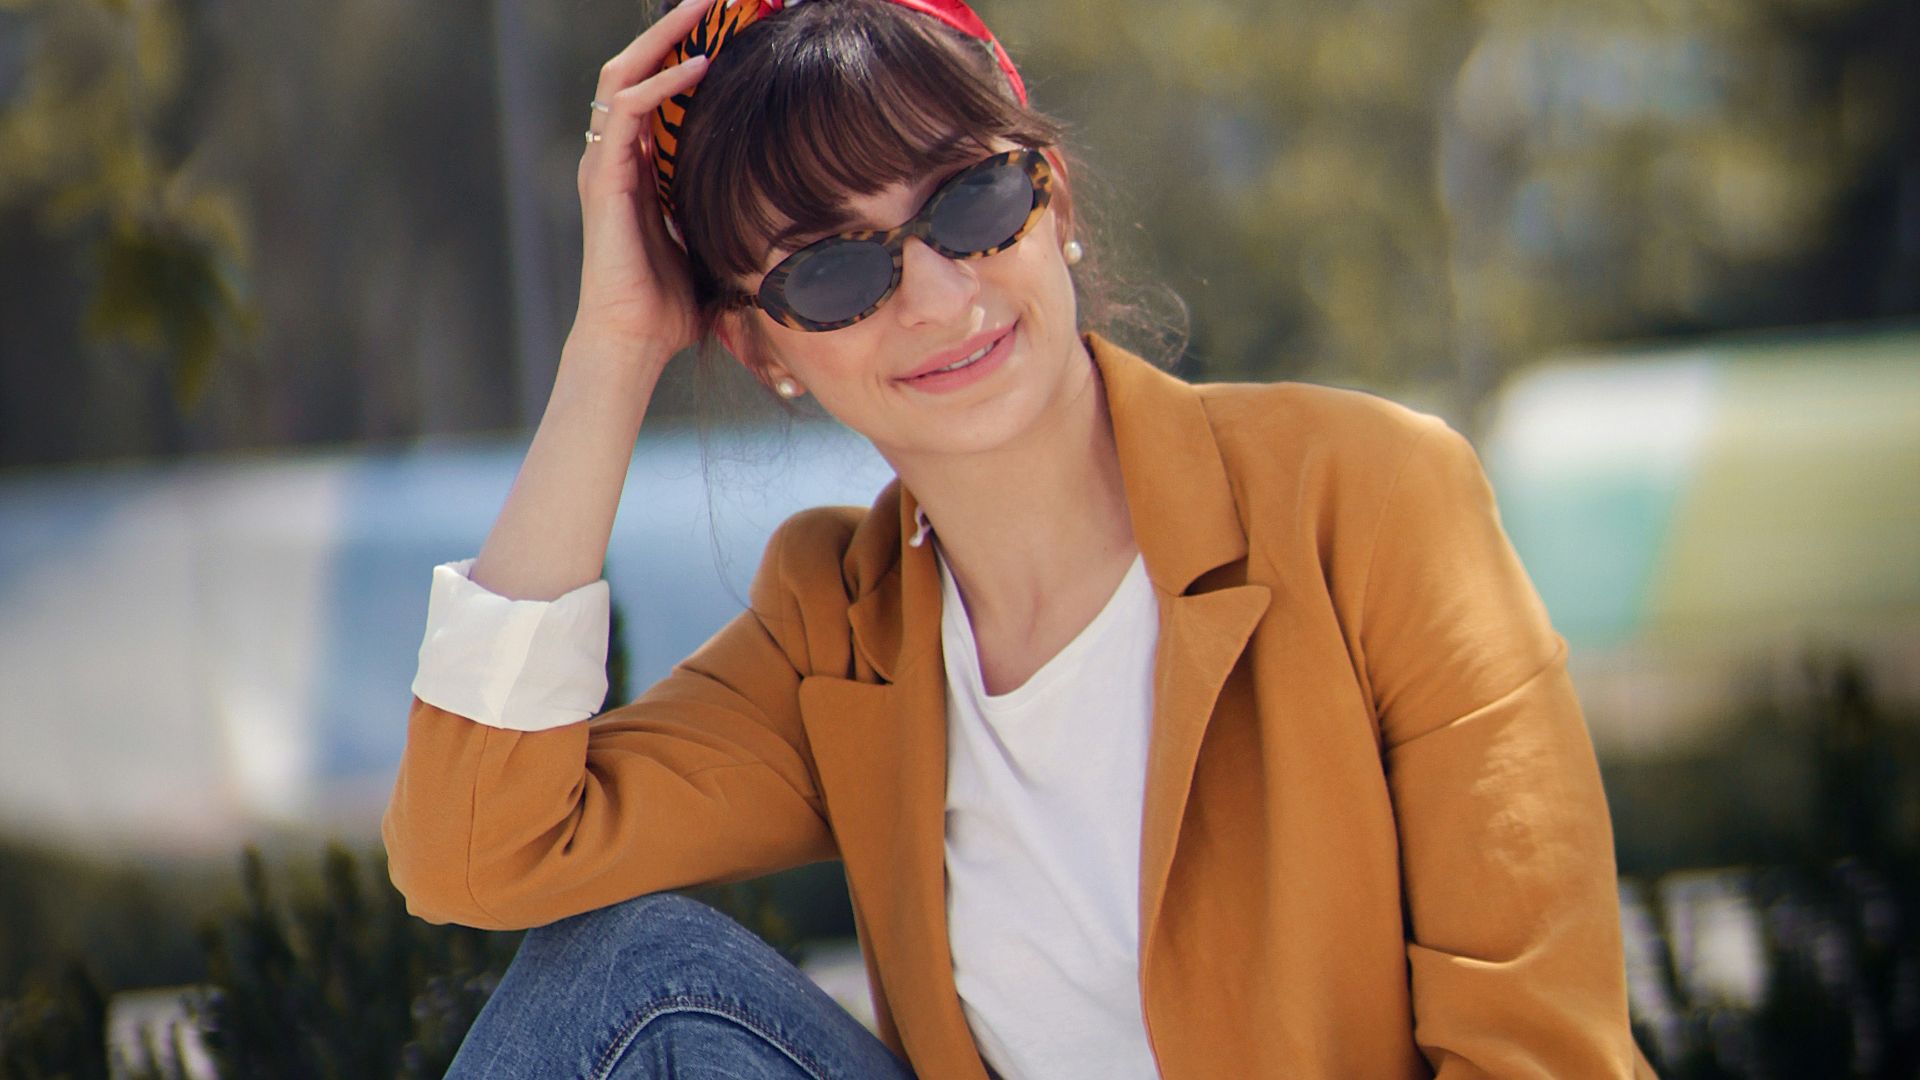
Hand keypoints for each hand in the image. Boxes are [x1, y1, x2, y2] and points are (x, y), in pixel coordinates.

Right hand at [572, 0, 717, 368]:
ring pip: (623, 75)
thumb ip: (725, 210)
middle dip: (671, 28)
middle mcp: (614, 157)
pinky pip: (626, 112)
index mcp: (636, 167)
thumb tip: (783, 204)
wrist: (636, 340)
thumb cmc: (673, 303)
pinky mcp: (605, 179)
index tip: (724, 24)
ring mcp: (604, 165)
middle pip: (635, 68)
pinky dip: (659, 84)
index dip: (681, 50)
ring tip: (702, 8)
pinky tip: (696, 67)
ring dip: (663, 38)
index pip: (653, 88)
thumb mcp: (709, 240)